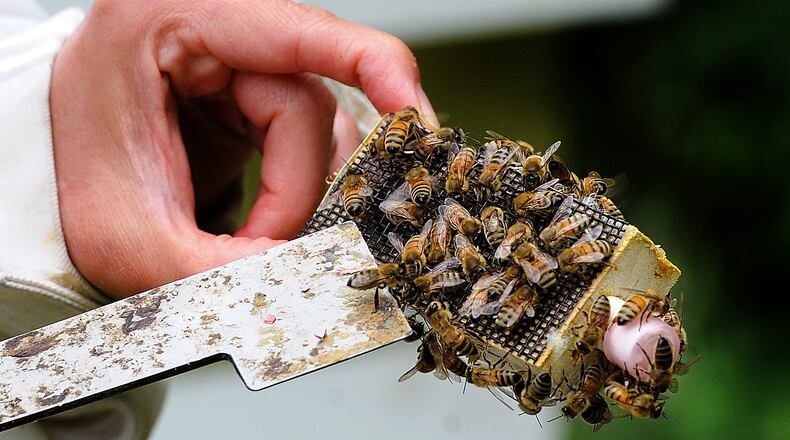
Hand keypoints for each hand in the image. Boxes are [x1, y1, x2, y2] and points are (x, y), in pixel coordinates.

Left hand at [51, 0, 436, 297]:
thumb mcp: (127, 235)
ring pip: (320, 126)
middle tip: (283, 245)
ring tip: (263, 236)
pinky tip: (275, 216)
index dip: (373, 69)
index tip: (415, 117)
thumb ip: (213, 270)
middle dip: (305, 188)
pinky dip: (302, 188)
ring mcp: (240, 61)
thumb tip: (294, 286)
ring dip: (303, 193)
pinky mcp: (255, 94)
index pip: (300, 32)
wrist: (54, 170)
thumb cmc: (71, 176)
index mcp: (176, 21)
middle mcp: (218, 29)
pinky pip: (310, 140)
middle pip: (313, 102)